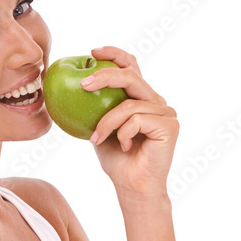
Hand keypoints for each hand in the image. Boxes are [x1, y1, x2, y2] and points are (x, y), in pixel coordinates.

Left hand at [82, 45, 179, 199]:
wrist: (133, 188)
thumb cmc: (117, 162)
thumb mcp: (101, 130)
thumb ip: (96, 110)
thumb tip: (71, 89)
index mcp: (142, 99)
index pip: (132, 67)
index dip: (114, 55)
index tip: (92, 52)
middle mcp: (156, 102)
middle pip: (131, 76)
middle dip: (105, 76)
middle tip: (83, 85)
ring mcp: (166, 112)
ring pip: (129, 104)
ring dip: (106, 122)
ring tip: (97, 139)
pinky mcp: (169, 125)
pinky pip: (136, 119)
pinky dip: (122, 133)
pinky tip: (125, 147)